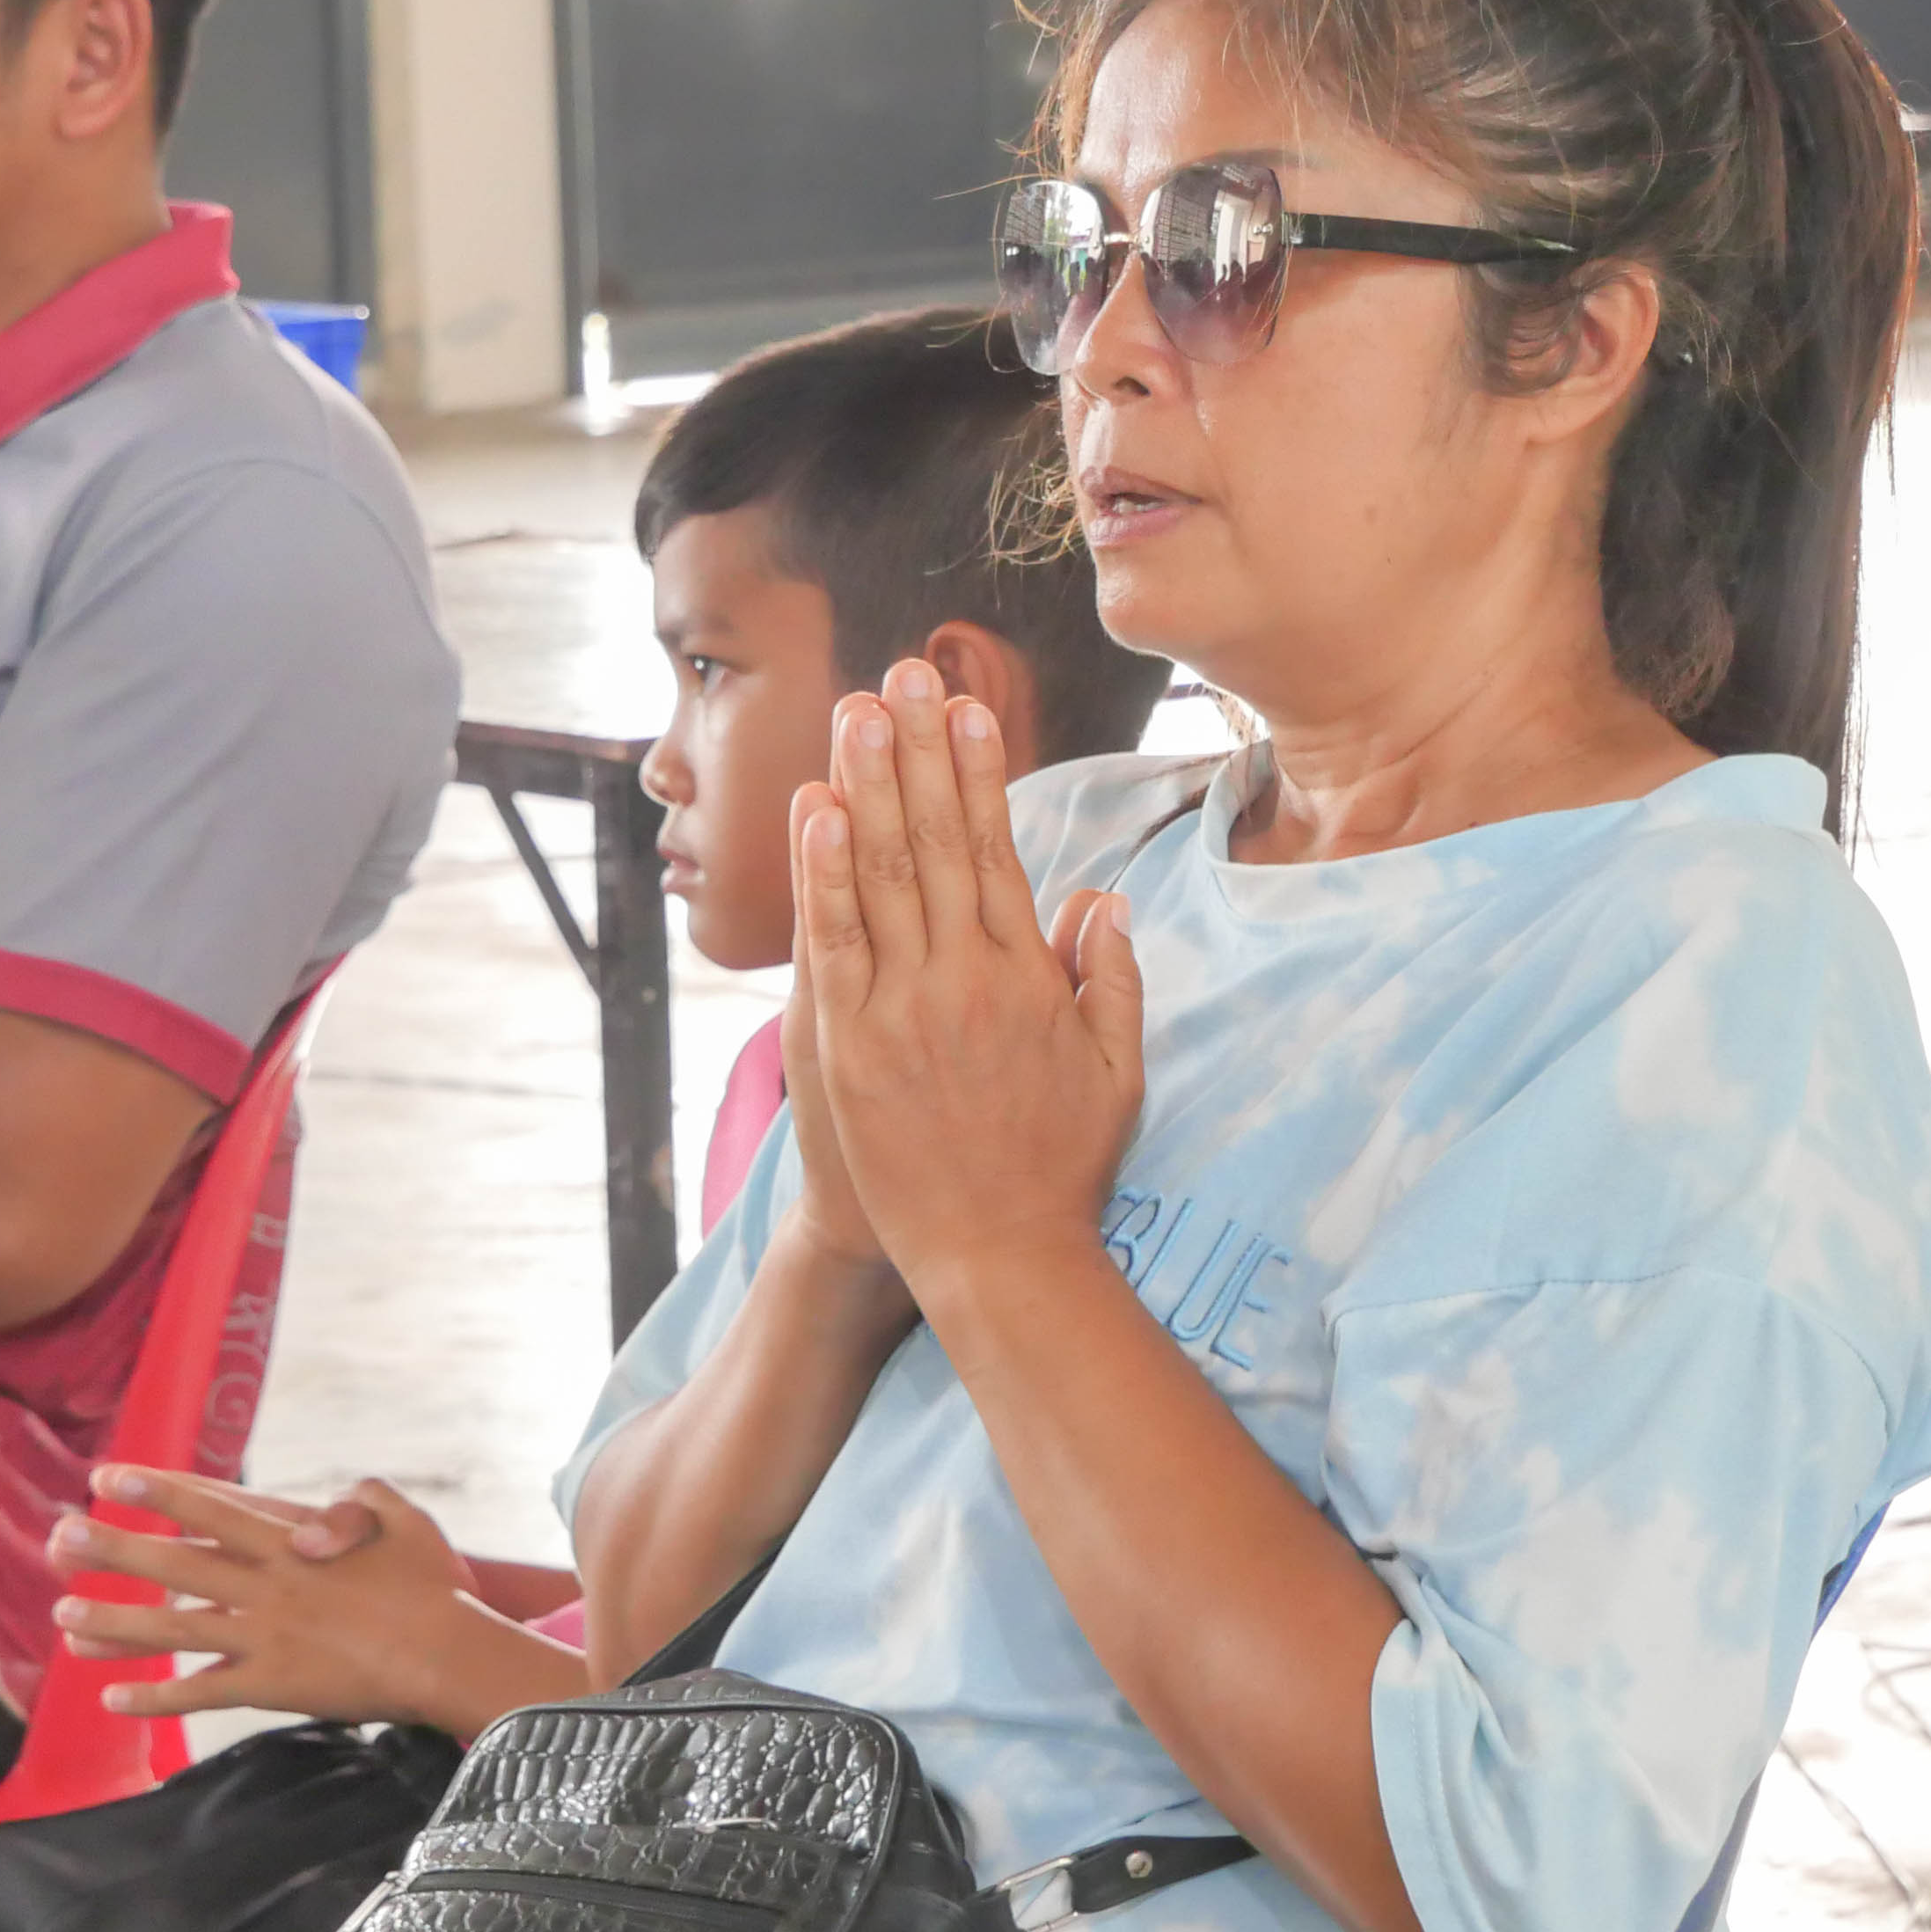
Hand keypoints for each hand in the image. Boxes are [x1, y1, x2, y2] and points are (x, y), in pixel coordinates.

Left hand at [47, 1467, 586, 1737]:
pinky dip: (157, 1695)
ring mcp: (264, 1637)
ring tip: (63, 1617)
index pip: (210, 1509)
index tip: (107, 1480)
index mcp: (292, 1541)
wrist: (450, 1655)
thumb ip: (359, 1500)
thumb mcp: (404, 1517)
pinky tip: (113, 1696)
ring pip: (174, 1628)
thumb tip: (316, 1518)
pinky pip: (202, 1692)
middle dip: (114, 1549)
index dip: (156, 1493)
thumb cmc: (435, 1585)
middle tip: (59, 1538)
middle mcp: (267, 1585)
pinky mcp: (272, 1685)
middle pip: (176, 1564)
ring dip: (115, 1623)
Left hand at [794, 657, 1145, 1299]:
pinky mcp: (852, 1046)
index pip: (996, 849)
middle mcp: (965, 978)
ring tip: (855, 711)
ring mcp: (904, 1009)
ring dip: (867, 786)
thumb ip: (1110, 981)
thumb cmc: (1058, 1169)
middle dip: (918, 750)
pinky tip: (815, 809)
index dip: (978, 772)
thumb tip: (1102, 899)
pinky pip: (834, 941)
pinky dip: (822, 873)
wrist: (998, 1257)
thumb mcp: (1115, 1073)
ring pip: (882, 874)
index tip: (966, 708)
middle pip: (936, 840)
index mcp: (1027, 977)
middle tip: (901, 674)